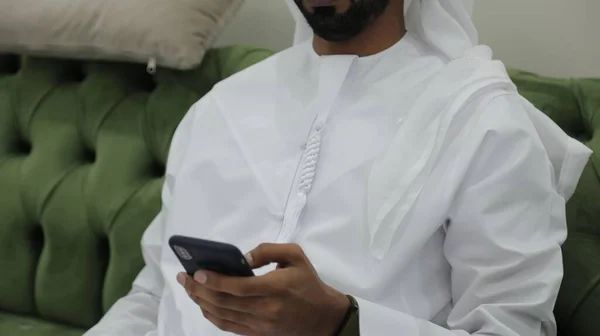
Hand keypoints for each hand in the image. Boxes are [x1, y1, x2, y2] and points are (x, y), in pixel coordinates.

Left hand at [176, 243, 349, 335]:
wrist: (323, 317)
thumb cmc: (307, 283)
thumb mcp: (295, 255)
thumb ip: (268, 250)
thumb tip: (241, 258)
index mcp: (275, 288)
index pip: (237, 287)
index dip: (214, 281)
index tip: (197, 272)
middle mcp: (265, 310)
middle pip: (224, 302)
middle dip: (199, 290)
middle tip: (184, 277)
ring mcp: (260, 326)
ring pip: (222, 316)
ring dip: (201, 302)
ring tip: (189, 288)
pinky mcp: (257, 334)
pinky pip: (228, 326)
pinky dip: (212, 315)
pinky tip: (203, 303)